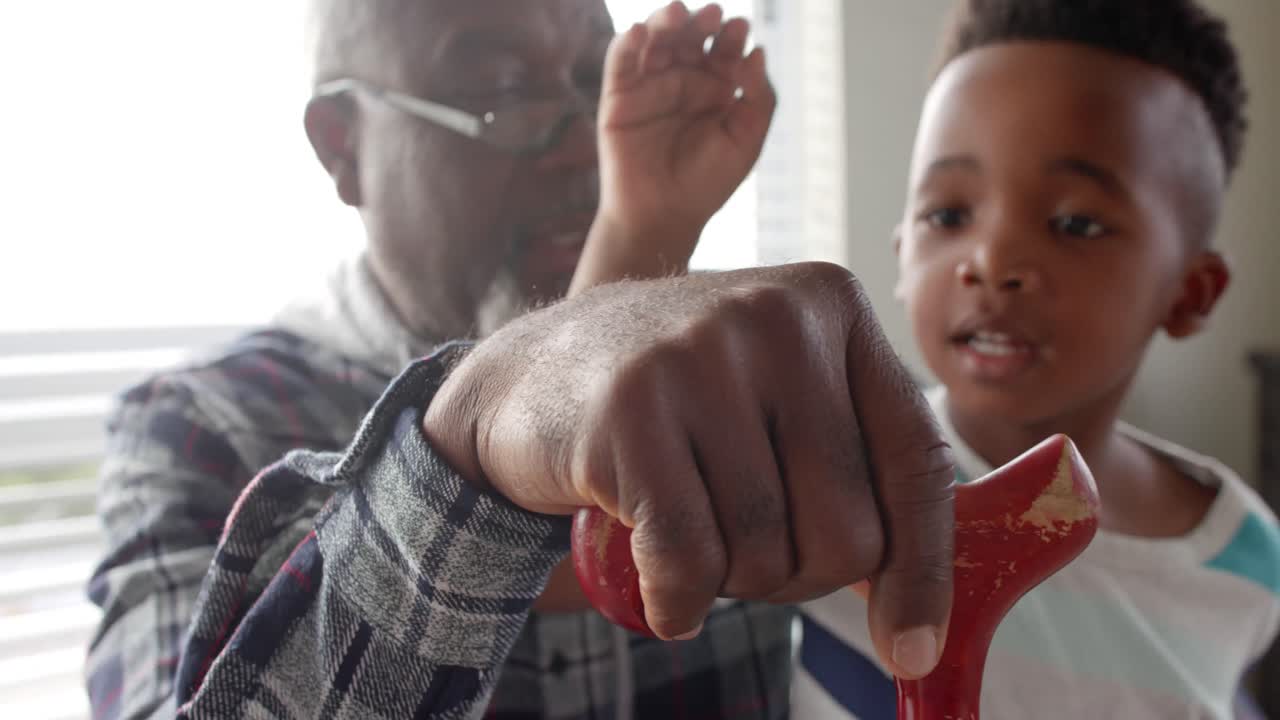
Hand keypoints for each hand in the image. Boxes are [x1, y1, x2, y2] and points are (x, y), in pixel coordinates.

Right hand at [424, 263, 955, 677]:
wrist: (532, 372)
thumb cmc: (677, 401)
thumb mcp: (777, 395)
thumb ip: (851, 467)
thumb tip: (914, 610)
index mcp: (833, 306)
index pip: (915, 459)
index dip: (924, 570)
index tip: (911, 646)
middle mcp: (776, 318)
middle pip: (847, 530)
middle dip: (797, 575)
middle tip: (742, 546)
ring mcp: (699, 357)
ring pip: (765, 555)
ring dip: (726, 581)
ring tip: (687, 524)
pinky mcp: (628, 411)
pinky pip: (688, 563)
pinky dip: (676, 601)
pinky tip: (657, 580)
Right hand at [573, 2, 773, 293]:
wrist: (663, 217)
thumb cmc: (707, 183)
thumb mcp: (746, 141)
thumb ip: (759, 98)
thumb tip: (759, 51)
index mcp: (716, 88)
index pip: (725, 49)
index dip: (732, 35)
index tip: (739, 29)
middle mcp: (683, 81)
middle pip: (690, 36)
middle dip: (702, 21)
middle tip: (713, 14)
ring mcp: (649, 86)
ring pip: (655, 40)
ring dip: (665, 21)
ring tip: (677, 11)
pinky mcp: (618, 98)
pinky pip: (620, 63)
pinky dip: (626, 44)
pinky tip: (640, 31)